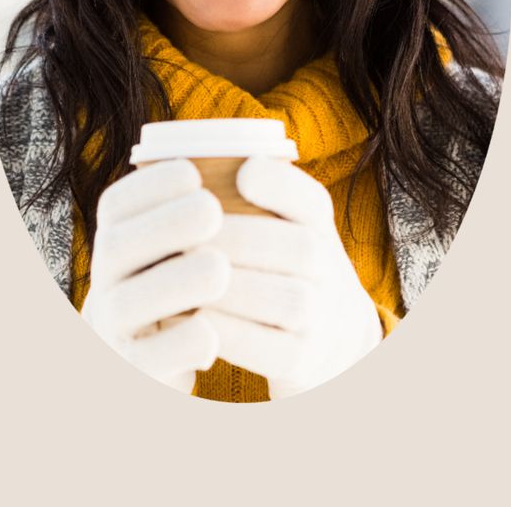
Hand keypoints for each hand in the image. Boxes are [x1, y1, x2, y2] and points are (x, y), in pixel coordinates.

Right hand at [81, 158, 229, 392]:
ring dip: (175, 281)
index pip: (117, 203)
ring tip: (218, 270)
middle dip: (166, 224)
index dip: (150, 184)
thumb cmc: (185, 274)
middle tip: (211, 211)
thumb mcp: (180, 237)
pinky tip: (212, 335)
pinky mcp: (133, 369)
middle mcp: (105, 279)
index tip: (192, 172)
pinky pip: (150, 357)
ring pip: (130, 302)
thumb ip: (202, 203)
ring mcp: (114, 325)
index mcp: (117, 237)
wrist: (156, 353)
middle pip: (119, 246)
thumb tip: (258, 162)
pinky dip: (180, 343)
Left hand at [202, 158, 382, 398]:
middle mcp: (331, 268)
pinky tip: (193, 315)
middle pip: (298, 249)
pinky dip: (228, 331)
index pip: (313, 199)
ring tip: (183, 275)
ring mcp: (321, 315)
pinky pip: (268, 346)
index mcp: (320, 224)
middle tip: (185, 233)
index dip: (282, 183)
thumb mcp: (283, 220)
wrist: (327, 333)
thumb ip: (252, 188)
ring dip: (228, 286)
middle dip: (238, 238)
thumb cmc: (280, 262)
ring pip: (282, 299)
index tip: (242, 171)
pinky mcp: (302, 358)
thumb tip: (179, 152)